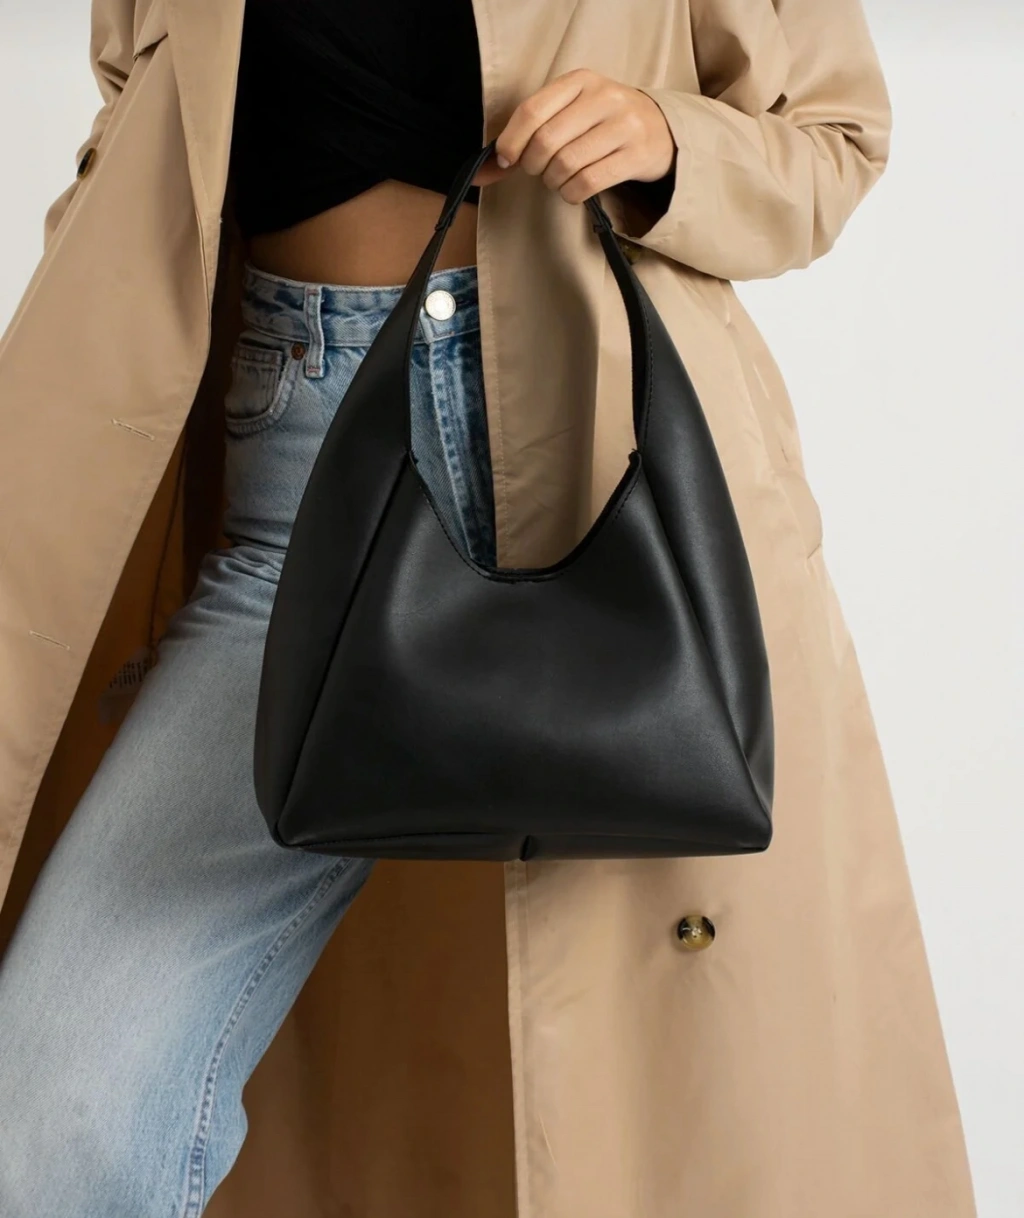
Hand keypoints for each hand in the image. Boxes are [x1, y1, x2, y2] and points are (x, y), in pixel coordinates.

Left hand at [472, 68, 676, 203]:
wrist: (661, 130)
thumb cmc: (602, 124)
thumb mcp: (569, 114)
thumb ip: (527, 136)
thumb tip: (481, 173)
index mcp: (580, 80)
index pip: (532, 112)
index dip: (511, 142)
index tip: (507, 161)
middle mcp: (603, 97)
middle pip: (546, 142)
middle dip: (533, 166)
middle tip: (540, 172)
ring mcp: (624, 126)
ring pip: (566, 165)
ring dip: (553, 182)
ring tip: (559, 179)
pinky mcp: (636, 155)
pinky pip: (588, 183)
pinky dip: (572, 194)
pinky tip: (574, 190)